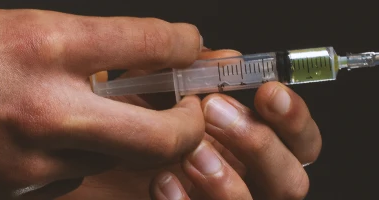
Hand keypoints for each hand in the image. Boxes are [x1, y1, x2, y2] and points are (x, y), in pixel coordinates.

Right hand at [0, 8, 211, 199]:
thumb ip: (59, 42)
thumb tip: (112, 55)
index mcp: (43, 42)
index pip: (154, 43)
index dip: (187, 46)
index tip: (191, 49)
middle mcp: (49, 107)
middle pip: (169, 131)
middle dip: (193, 119)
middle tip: (188, 105)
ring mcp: (34, 160)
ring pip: (121, 159)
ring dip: (130, 139)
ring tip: (109, 116)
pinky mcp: (13, 192)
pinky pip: (70, 178)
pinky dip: (77, 159)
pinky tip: (51, 139)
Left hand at [58, 49, 321, 199]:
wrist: (77, 160)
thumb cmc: (121, 124)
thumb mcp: (154, 93)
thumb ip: (191, 77)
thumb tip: (223, 58)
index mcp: (252, 147)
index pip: (300, 140)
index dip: (294, 117)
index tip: (266, 91)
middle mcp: (245, 182)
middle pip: (290, 179)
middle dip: (258, 143)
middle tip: (214, 112)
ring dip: (225, 177)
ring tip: (190, 151)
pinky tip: (162, 180)